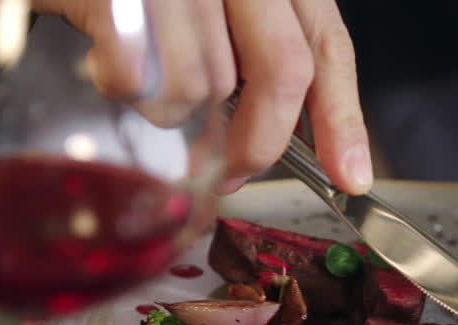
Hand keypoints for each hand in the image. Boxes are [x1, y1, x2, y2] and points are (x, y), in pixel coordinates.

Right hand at [32, 0, 372, 195]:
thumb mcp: (203, 4)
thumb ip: (246, 50)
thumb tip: (271, 135)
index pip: (326, 40)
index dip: (343, 116)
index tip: (349, 174)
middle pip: (283, 69)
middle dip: (260, 142)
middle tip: (234, 175)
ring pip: (206, 83)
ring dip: (173, 112)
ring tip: (142, 89)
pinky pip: (141, 78)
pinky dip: (124, 92)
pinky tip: (108, 69)